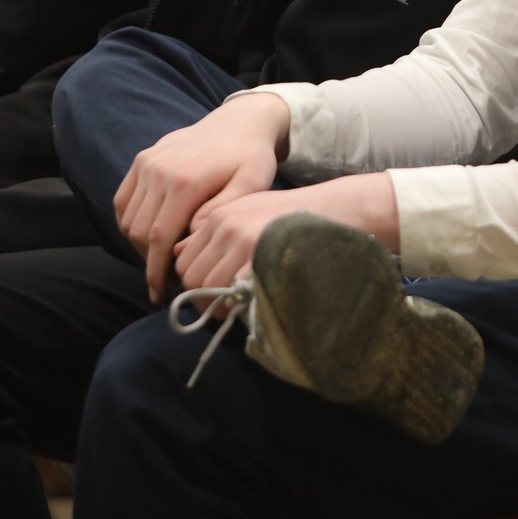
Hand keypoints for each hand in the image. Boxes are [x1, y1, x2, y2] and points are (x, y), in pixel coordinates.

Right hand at [116, 94, 289, 302]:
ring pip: (127, 218)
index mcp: (184, 181)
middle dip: (148, 262)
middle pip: (138, 231)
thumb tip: (192, 235)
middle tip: (166, 281)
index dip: (156, 271)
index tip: (160, 295)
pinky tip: (150, 235)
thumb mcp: (251, 184)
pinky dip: (129, 222)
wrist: (240, 121)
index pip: (158, 238)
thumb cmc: (251, 158)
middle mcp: (158, 170)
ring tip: (162, 259)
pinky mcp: (142, 159)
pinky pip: (123, 199)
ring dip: (138, 244)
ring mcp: (147, 162)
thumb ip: (222, 211)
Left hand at [173, 174, 401, 295]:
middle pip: (191, 277)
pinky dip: (236, 306)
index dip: (193, 283)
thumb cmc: (294, 214)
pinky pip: (233, 293)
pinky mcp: (262, 258)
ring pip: (208, 288)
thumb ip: (215, 232)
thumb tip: (181, 254)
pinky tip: (250, 305)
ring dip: (218, 305)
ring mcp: (244, 243)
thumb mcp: (249, 211)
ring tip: (237, 309)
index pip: (183, 261)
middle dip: (203, 298)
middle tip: (223, 307)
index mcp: (219, 216)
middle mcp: (226, 227)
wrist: (336, 208)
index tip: (210, 294)